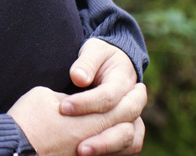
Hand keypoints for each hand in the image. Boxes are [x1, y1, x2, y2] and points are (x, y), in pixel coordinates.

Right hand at [8, 83, 145, 155]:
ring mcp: (87, 154)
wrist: (12, 147)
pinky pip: (110, 155)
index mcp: (88, 122)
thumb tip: (78, 99)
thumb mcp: (46, 95)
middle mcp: (93, 140)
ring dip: (130, 130)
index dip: (133, 97)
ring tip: (132, 117)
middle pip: (127, 127)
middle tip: (139, 95)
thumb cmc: (27, 119)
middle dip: (136, 109)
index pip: (122, 109)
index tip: (138, 86)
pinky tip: (116, 134)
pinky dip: (119, 146)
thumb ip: (69, 96)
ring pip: (123, 146)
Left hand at [60, 39, 145, 154]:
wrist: (113, 64)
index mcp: (123, 81)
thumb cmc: (99, 56)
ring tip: (81, 152)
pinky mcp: (127, 131)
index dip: (86, 103)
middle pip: (124, 126)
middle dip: (101, 138)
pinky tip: (84, 153)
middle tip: (77, 146)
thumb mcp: (93, 51)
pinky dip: (110, 153)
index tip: (63, 108)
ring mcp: (132, 119)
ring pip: (129, 141)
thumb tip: (79, 78)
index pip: (108, 97)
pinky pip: (125, 148)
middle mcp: (133, 104)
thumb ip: (86, 63)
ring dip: (107, 148)